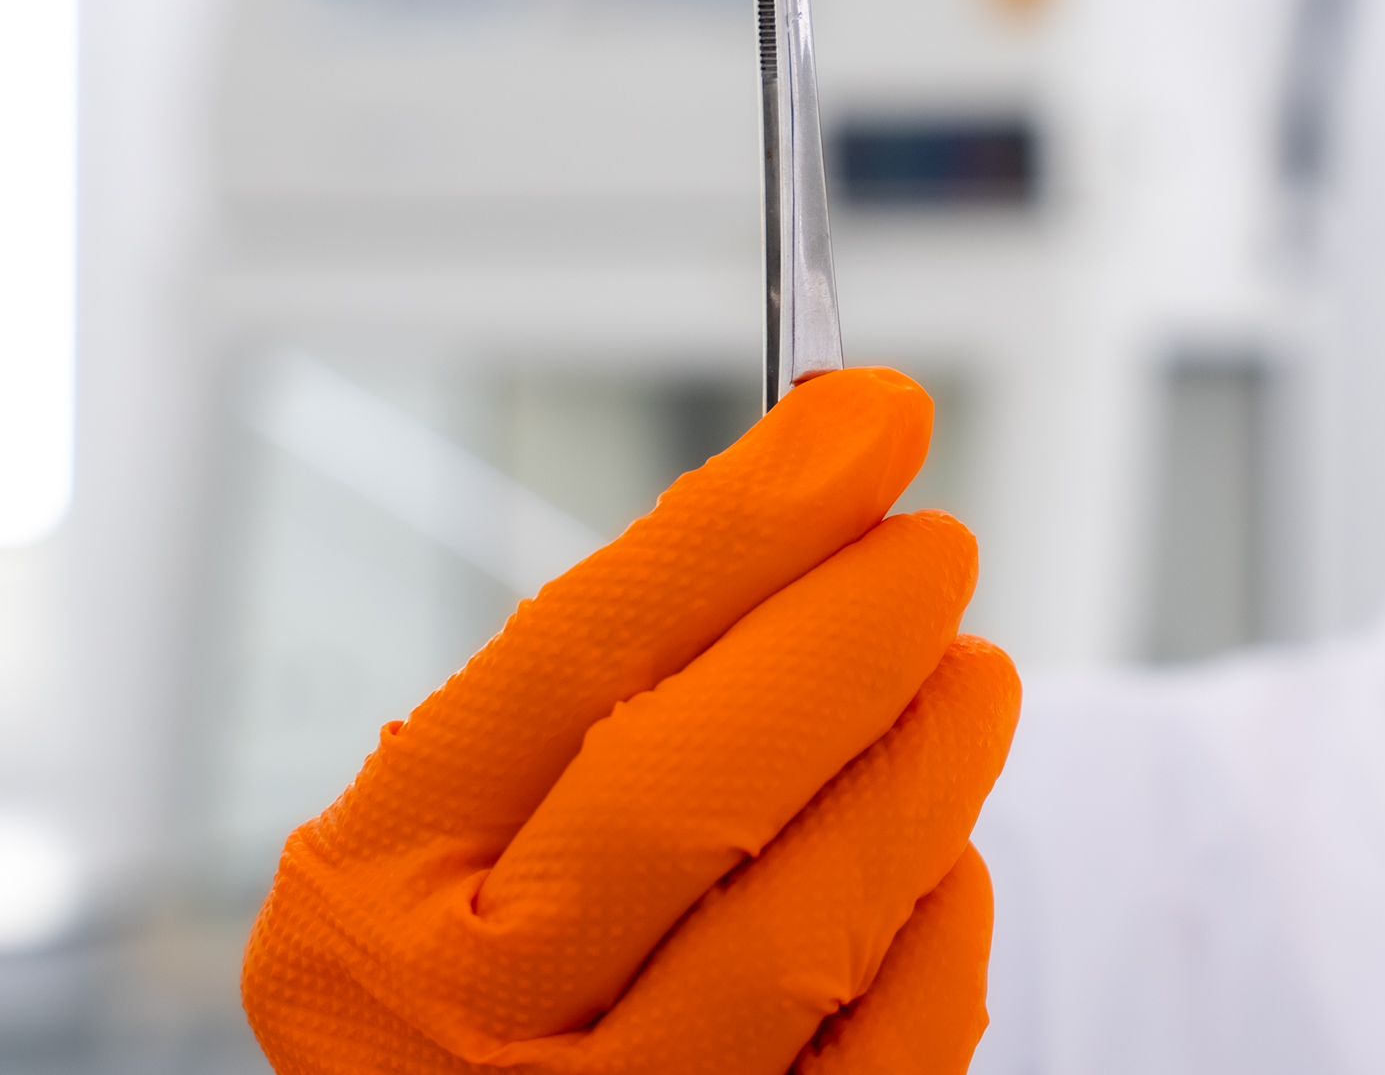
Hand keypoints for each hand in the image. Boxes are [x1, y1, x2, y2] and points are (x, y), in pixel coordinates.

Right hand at [240, 368, 1019, 1074]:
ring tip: (967, 678)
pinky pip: (885, 1048)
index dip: (740, 524)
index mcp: (367, 897)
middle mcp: (455, 1028)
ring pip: (806, 925)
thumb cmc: (506, 958)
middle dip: (842, 639)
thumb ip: (612, 685)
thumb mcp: (473, 829)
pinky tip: (938, 854)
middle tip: (932, 552)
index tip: (863, 423)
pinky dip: (934, 930)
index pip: (572, 659)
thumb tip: (825, 473)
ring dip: (920, 768)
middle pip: (688, 786)